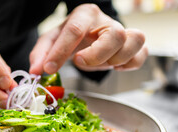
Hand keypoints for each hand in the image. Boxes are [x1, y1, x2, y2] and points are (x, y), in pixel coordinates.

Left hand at [29, 4, 147, 74]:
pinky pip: (141, 55)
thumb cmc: (69, 38)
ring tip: (98, 64)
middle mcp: (106, 21)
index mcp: (84, 14)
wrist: (87, 36)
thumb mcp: (50, 42)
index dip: (60, 52)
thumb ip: (41, 55)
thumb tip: (36, 71)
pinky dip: (129, 64)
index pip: (75, 30)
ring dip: (116, 59)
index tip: (48, 68)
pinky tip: (115, 66)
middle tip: (79, 62)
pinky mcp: (133, 46)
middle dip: (96, 55)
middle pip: (115, 35)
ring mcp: (123, 32)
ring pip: (134, 41)